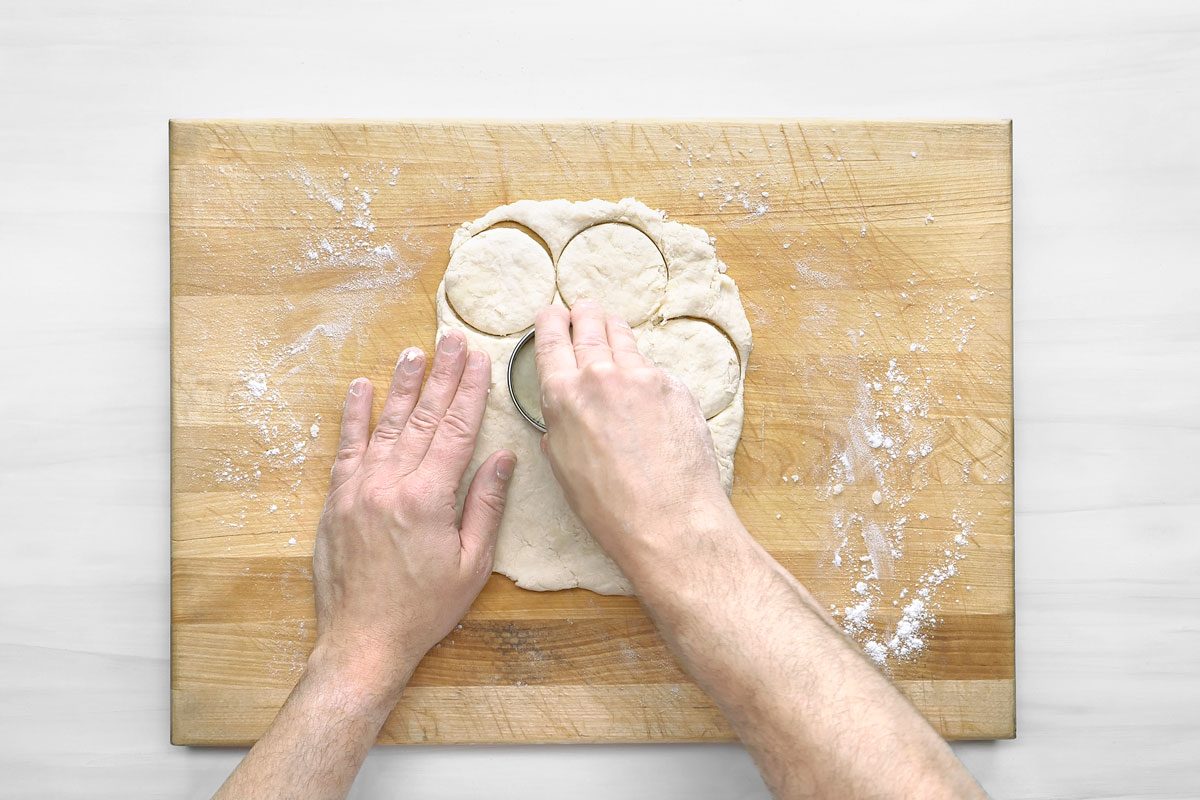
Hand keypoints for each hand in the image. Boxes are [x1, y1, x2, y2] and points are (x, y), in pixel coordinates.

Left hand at [311, 331, 514, 697]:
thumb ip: (486, 505)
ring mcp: (358, 489)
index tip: (480, 360)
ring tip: (416, 352)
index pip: (456, 431)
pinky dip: (353, 416)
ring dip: (403, 385)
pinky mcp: (337, 500)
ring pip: (385, 425)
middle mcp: (390, 484)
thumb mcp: (472, 564)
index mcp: (428, 499)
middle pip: (423, 418)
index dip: (471, 392)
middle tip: (454, 340)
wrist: (363, 641)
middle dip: (442, 376)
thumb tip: (502, 457)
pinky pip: (346, 448)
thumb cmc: (424, 609)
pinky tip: (360, 387)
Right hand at [534, 301, 733, 577]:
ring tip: (611, 327)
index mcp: (563, 395)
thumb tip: (564, 413)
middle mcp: (601, 375)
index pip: (552, 338)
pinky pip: (655, 369)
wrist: (670, 521)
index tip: (552, 313)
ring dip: (614, 330)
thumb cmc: (610, 507)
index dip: (550, 320)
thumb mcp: (563, 466)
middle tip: (583, 311)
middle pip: (590, 323)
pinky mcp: (676, 387)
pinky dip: (646, 372)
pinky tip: (646, 390)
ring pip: (624, 337)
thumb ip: (559, 425)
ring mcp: (644, 377)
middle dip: (584, 313)